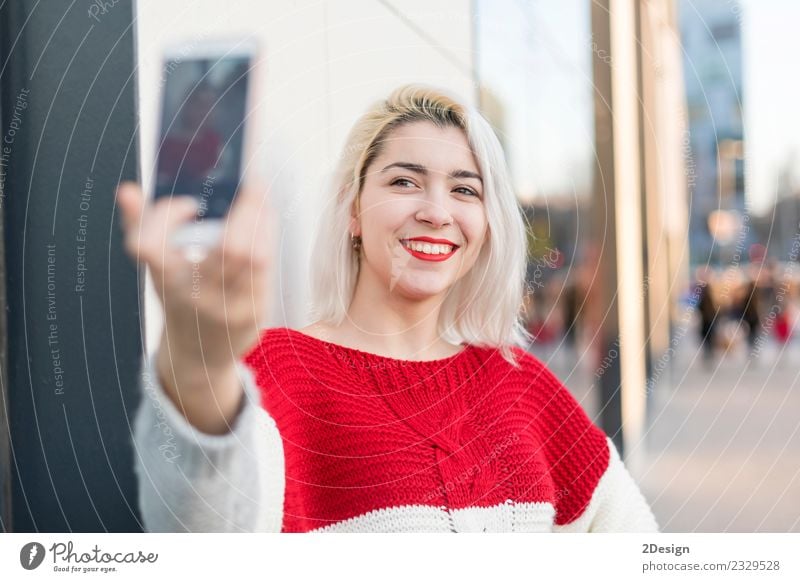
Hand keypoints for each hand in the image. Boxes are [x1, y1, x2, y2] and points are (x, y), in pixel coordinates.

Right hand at [117, 183, 274, 430]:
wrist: (200, 355)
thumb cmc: (180, 300)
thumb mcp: (158, 270)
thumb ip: (143, 227)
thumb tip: (127, 190)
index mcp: (166, 281)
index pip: (150, 247)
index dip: (166, 219)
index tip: (190, 205)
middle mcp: (197, 296)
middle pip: (228, 249)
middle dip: (244, 209)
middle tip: (250, 182)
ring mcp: (230, 307)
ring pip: (254, 255)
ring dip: (260, 220)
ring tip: (259, 197)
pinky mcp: (255, 311)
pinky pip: (266, 267)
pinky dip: (267, 236)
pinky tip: (265, 219)